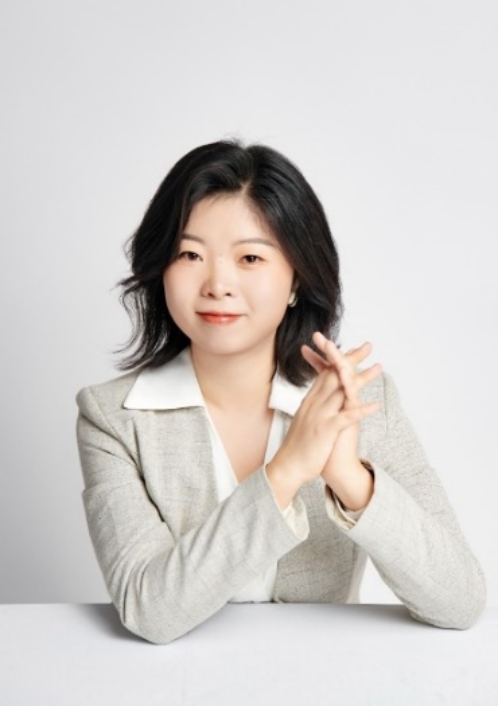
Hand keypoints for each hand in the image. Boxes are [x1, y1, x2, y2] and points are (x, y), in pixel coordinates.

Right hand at [267, 340, 379, 487]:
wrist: (287, 467)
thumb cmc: (298, 446)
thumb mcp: (305, 421)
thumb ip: (314, 407)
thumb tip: (322, 399)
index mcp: (310, 401)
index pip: (326, 373)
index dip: (339, 359)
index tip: (352, 349)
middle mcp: (314, 404)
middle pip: (335, 375)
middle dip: (352, 359)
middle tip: (367, 346)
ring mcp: (319, 416)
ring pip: (342, 391)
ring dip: (362, 378)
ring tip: (378, 367)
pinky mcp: (325, 430)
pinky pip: (345, 418)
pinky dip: (360, 410)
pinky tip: (375, 405)